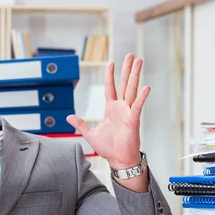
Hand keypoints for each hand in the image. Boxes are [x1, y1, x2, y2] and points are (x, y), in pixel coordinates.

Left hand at [67, 53, 149, 168]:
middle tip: (132, 55)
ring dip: (135, 76)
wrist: (119, 160)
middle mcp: (121, 107)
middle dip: (127, 69)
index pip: (110, 87)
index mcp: (111, 109)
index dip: (110, 75)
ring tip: (139, 61)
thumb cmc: (109, 148)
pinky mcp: (134, 120)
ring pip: (132, 90)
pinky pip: (138, 106)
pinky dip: (142, 97)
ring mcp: (128, 112)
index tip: (111, 62)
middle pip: (124, 84)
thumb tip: (69, 117)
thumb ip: (80, 124)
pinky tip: (146, 87)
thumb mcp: (90, 134)